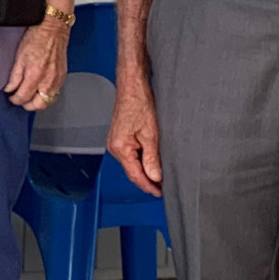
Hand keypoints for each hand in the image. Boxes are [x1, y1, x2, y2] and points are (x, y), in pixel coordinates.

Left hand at [4, 15, 70, 110]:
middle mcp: (48, 80)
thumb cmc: (37, 37)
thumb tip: (10, 88)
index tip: (11, 97)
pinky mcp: (63, 76)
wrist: (54, 28)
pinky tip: (41, 91)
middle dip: (27, 105)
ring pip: (49, 101)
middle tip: (20, 100)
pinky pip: (56, 93)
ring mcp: (57, 79)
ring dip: (38, 102)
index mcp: (35, 75)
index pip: (23, 97)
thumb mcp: (19, 56)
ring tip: (30, 97)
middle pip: (39, 105)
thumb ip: (14, 76)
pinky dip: (47, 96)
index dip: (15, 99)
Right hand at [107, 77, 162, 196]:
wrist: (132, 86)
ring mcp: (116, 142)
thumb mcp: (151, 134)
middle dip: (147, 180)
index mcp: (120, 148)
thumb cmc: (139, 104)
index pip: (135, 176)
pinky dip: (141, 160)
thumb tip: (155, 177)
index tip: (160, 193)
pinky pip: (131, 155)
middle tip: (163, 187)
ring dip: (145, 170)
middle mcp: (114, 147)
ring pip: (132, 163)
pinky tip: (151, 160)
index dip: (148, 186)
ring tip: (160, 175)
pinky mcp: (120, 137)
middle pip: (132, 171)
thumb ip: (152, 158)